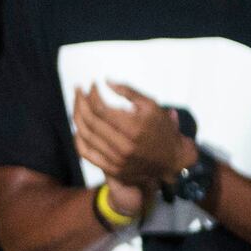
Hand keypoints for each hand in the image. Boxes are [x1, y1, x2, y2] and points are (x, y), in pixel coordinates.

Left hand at [70, 82, 191, 191]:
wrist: (173, 159)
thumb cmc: (162, 129)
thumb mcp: (151, 105)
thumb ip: (128, 91)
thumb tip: (105, 81)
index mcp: (133, 128)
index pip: (100, 108)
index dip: (92, 94)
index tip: (92, 84)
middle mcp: (123, 146)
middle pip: (90, 121)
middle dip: (81, 102)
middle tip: (79, 90)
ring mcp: (116, 160)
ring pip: (85, 136)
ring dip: (77, 116)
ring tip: (78, 103)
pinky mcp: (112, 169)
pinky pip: (86, 153)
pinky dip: (78, 138)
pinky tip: (80, 125)